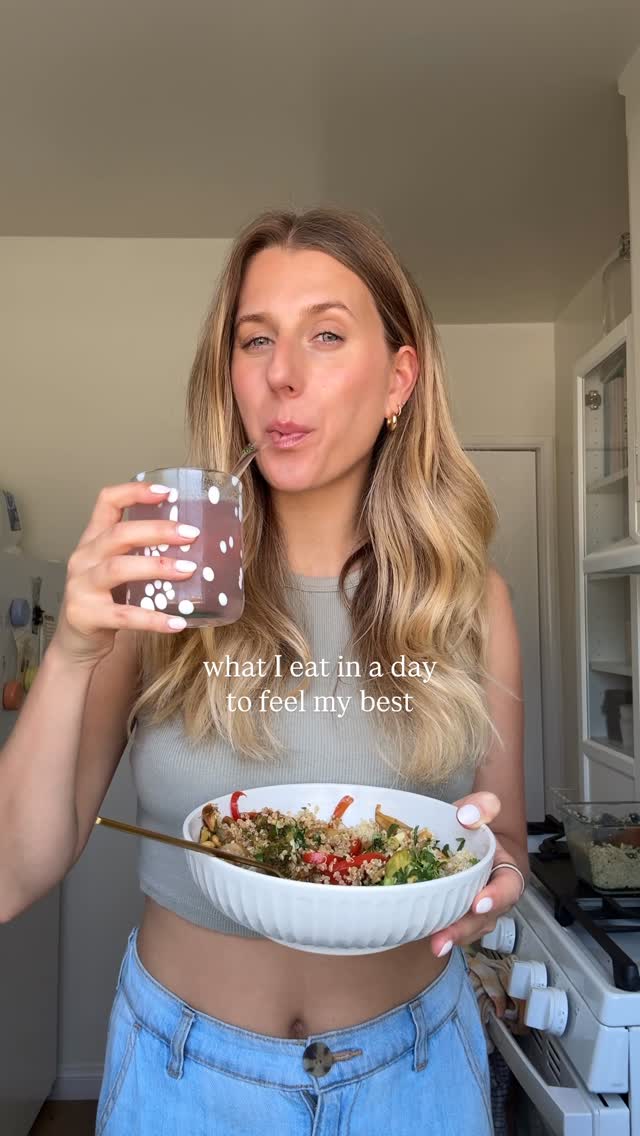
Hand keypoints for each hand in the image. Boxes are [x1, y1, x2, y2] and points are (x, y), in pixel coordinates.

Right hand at [52, 480, 198, 667]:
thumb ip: (142, 554)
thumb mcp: (117, 571)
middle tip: (191, 535)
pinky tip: (177, 622)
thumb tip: (197, 545)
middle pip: (118, 534)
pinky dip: (153, 618)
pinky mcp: (86, 616)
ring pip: (118, 569)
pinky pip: (124, 616)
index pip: (106, 502)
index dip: (135, 492)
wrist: (76, 644)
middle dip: (157, 531)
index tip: (167, 492)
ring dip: (156, 567)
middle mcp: (83, 558)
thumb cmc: (105, 602)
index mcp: (92, 541)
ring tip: (189, 570)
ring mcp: (81, 587)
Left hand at [429, 791, 522, 958]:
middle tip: (443, 938)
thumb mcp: (479, 808)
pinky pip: (451, 925)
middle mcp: (494, 896)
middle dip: (464, 929)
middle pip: (484, 918)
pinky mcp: (455, 912)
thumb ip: (481, 806)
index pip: (508, 887)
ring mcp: (475, 909)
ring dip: (450, 937)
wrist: (467, 836)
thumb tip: (467, 817)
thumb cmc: (476, 826)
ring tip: (432, 943)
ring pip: (468, 928)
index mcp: (506, 870)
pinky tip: (419, 933)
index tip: (477, 904)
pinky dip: (437, 930)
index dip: (496, 898)